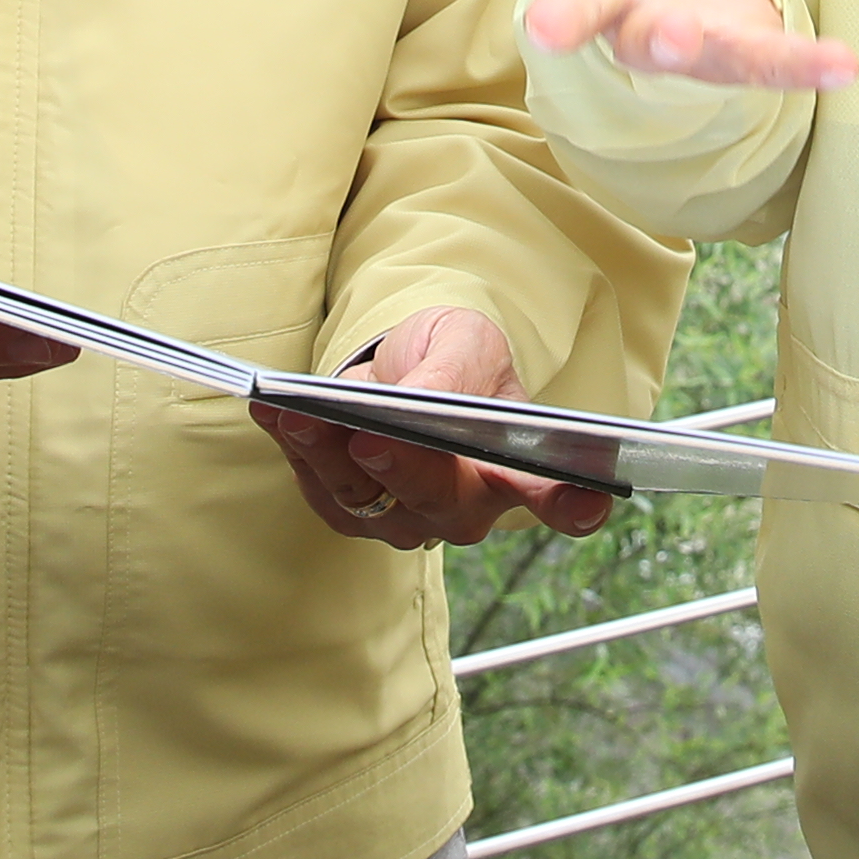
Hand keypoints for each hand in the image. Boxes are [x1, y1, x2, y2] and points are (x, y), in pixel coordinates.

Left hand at [252, 306, 619, 548]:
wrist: (408, 365)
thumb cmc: (454, 355)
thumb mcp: (463, 341)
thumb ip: (452, 371)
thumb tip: (418, 400)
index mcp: (515, 468)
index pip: (554, 497)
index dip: (570, 504)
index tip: (585, 496)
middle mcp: (465, 508)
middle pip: (441, 502)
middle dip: (404, 469)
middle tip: (371, 438)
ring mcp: (405, 517)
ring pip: (368, 498)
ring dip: (327, 455)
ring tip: (297, 412)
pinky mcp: (350, 512)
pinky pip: (319, 488)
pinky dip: (294, 447)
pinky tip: (273, 409)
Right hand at [451, 0, 857, 92]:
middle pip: (578, 1)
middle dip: (563, 13)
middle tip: (544, 30)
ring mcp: (664, 26)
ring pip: (654, 40)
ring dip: (664, 39)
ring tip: (674, 32)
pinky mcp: (728, 51)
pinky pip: (760, 61)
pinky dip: (799, 62)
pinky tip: (843, 62)